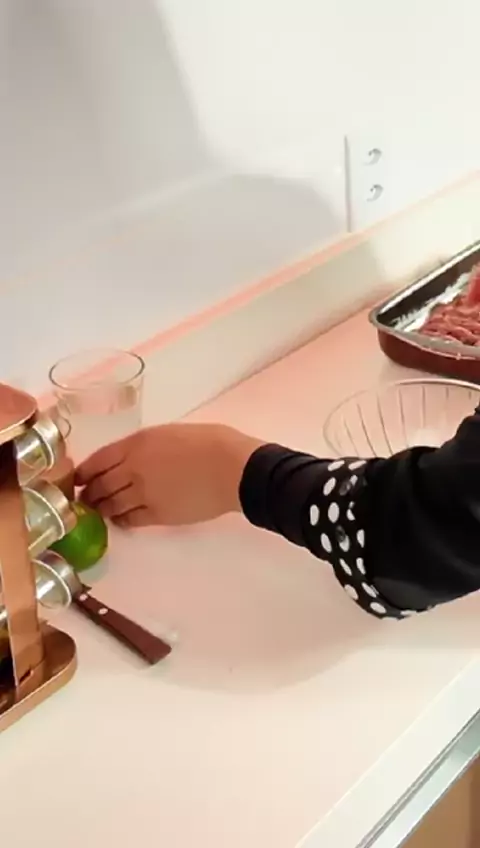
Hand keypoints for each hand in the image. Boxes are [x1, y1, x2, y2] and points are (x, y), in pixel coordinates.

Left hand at [74, 423, 263, 527]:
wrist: (233, 469)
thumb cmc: (210, 442)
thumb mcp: (169, 432)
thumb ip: (144, 445)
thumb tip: (131, 457)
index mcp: (136, 444)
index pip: (97, 461)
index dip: (83, 472)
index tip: (79, 477)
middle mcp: (133, 469)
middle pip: (99, 486)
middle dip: (89, 493)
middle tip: (85, 497)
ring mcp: (143, 495)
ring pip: (110, 505)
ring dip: (101, 508)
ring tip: (100, 510)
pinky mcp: (157, 515)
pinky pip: (129, 520)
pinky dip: (120, 520)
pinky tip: (121, 518)